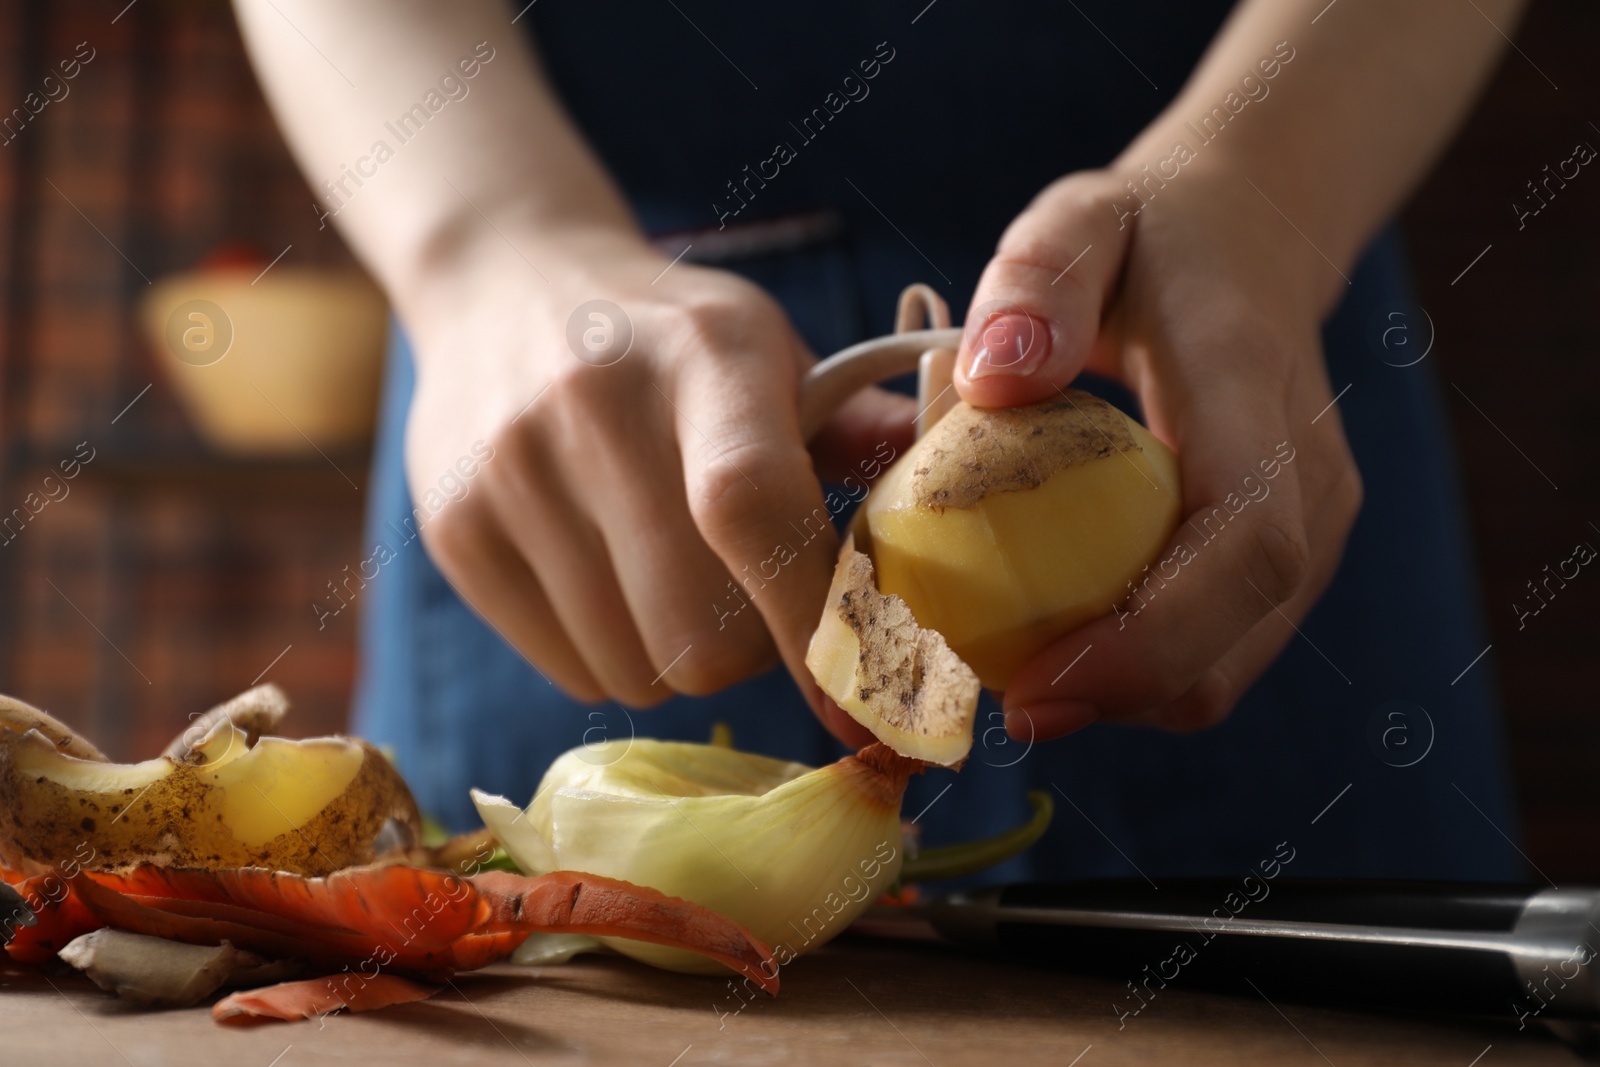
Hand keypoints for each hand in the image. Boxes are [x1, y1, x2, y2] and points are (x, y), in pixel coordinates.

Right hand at [399, 224, 903, 741]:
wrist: (506, 285)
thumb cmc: (671, 334)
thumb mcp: (768, 347)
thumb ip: (860, 432)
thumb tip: (962, 511)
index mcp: (703, 354)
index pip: (753, 510)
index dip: (815, 624)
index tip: (864, 704)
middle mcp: (593, 406)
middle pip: (696, 630)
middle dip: (750, 653)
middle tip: (753, 608)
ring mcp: (509, 472)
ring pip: (634, 668)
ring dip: (679, 659)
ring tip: (674, 581)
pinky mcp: (453, 530)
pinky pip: (570, 668)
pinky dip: (613, 656)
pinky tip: (610, 582)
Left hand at [954, 167, 1362, 738]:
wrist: (1249, 241)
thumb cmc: (1147, 236)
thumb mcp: (1077, 220)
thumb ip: (1037, 280)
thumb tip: (991, 381)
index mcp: (1252, 389)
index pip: (1244, 542)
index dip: (1150, 640)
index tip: (1036, 687)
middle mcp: (1307, 472)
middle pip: (1240, 632)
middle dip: (1125, 695)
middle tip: (1005, 708)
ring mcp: (1313, 521)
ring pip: (1234, 658)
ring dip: (1129, 694)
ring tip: (1018, 675)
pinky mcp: (1290, 551)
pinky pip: (1223, 642)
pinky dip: (1143, 667)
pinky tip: (1062, 644)